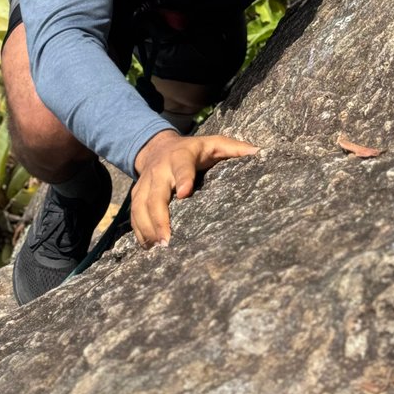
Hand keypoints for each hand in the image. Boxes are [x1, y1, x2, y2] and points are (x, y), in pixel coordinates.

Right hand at [131, 130, 257, 247]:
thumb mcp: (214, 143)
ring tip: (157, 249)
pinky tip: (147, 248)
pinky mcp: (137, 195)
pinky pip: (134, 215)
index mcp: (181, 157)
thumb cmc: (193, 150)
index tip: (185, 193)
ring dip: (147, 229)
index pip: (182, 167)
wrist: (157, 146)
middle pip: (155, 194)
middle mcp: (160, 170)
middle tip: (167, 240)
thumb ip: (234, 148)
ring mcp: (145, 183)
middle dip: (159, 218)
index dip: (183, 179)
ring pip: (140, 207)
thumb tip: (259, 153)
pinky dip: (139, 232)